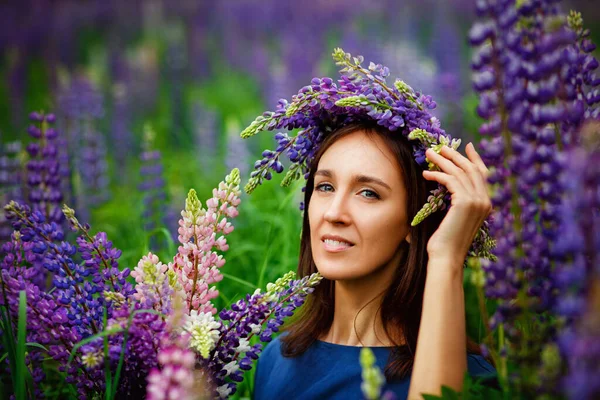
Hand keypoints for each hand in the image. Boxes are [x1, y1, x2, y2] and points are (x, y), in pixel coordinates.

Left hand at [422, 143, 491, 265]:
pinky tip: (426, 173)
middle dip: (455, 155)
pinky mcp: (465, 203)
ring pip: (459, 172)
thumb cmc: (446, 240)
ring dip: (442, 161)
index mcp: (486, 203)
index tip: (467, 146)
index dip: (475, 158)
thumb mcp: (454, 216)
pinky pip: (450, 180)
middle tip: (440, 147)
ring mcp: (477, 201)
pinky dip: (437, 174)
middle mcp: (485, 201)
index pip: (483, 174)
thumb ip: (457, 200)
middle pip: (470, 169)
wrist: (446, 257)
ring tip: (429, 154)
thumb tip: (448, 183)